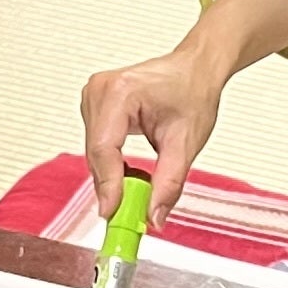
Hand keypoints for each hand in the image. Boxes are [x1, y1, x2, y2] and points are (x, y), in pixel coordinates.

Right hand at [80, 46, 223, 224]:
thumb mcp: (186, 142)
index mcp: (120, 92)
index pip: (104, 149)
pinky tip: (130, 173)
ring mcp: (93, 97)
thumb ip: (169, 183)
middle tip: (131, 216)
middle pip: (96, 155)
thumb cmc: (192, 91)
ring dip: (113, 178)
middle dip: (112, 187)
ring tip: (141, 188)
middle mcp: (99, 90)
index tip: (113, 215)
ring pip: (94, 155)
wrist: (195, 69)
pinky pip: (96, 147)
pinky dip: (112, 166)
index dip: (107, 186)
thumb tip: (154, 217)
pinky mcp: (94, 107)